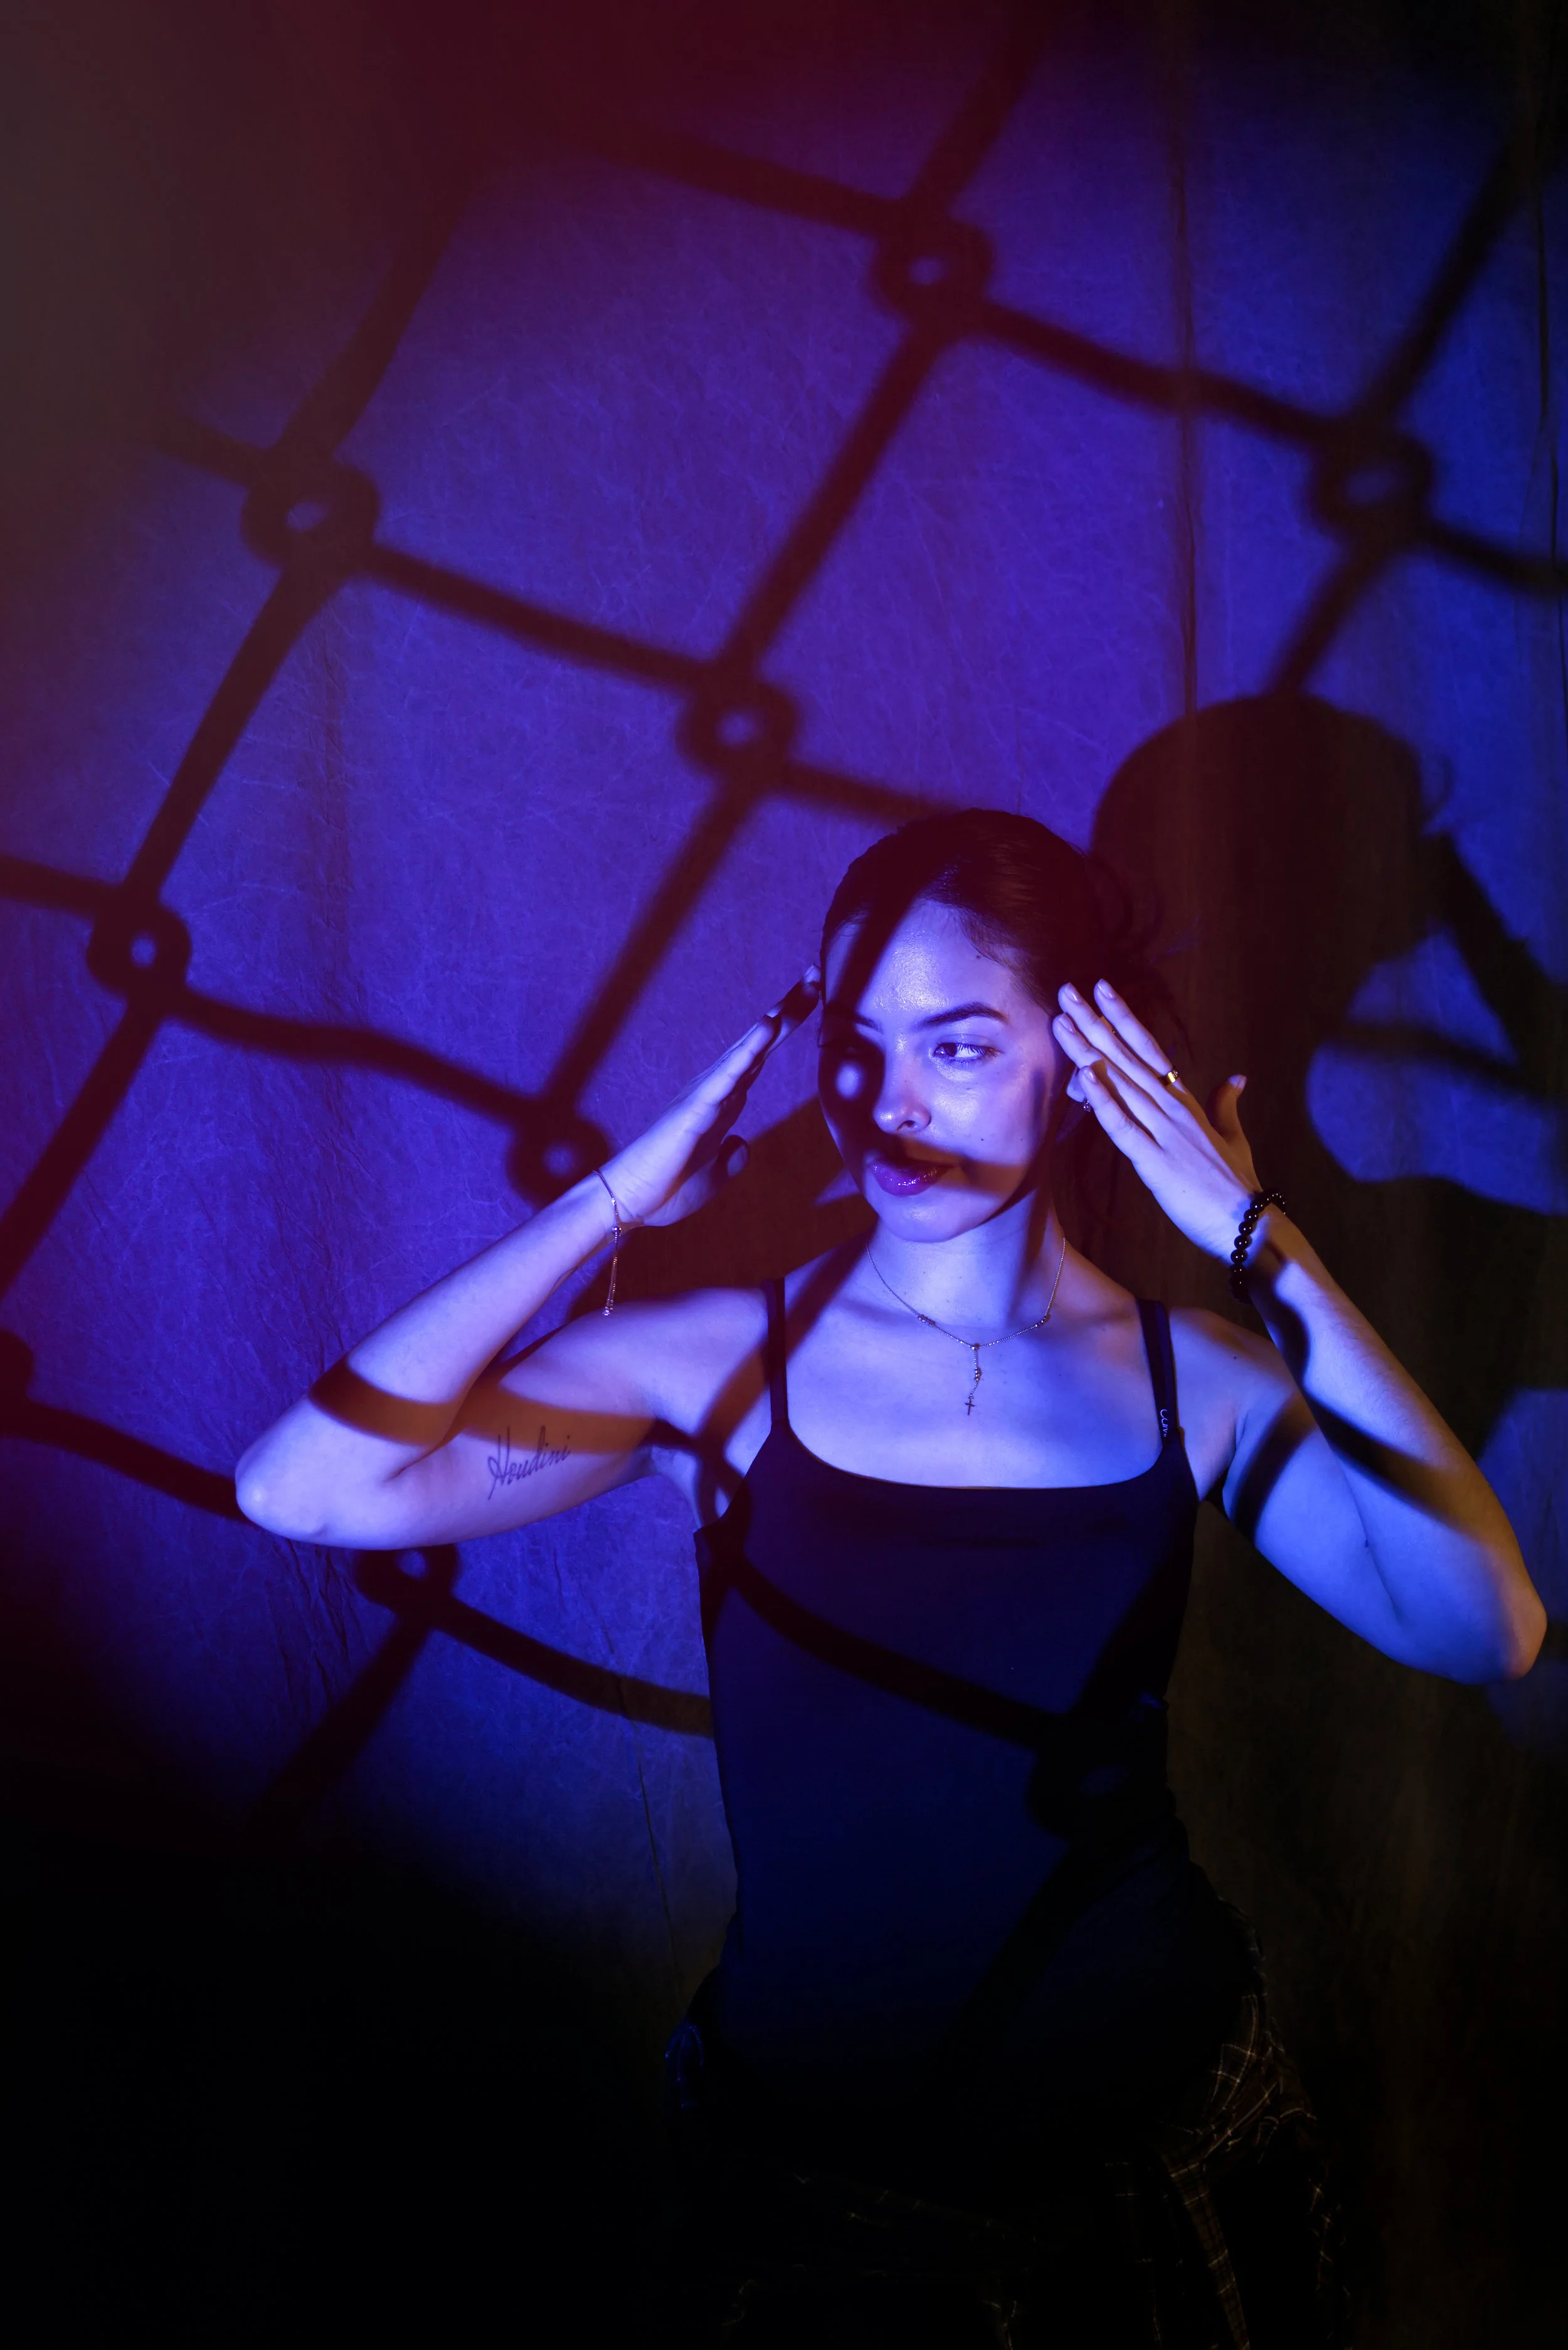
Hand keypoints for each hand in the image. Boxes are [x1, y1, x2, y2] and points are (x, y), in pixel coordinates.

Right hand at [597, 968, 819, 1228]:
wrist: (630, 1201)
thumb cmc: (667, 1188)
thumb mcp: (713, 1175)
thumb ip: (729, 1158)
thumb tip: (741, 1145)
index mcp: (722, 1101)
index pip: (760, 1057)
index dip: (785, 1028)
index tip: (811, 997)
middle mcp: (716, 1089)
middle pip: (759, 1043)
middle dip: (789, 1010)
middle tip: (816, 974)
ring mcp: (706, 1094)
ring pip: (748, 1049)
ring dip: (776, 1020)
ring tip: (803, 990)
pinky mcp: (696, 1108)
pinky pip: (728, 1074)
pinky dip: (749, 1050)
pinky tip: (768, 1027)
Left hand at [1051, 979, 1261, 1259]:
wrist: (1249, 1224)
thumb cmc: (1237, 1184)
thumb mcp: (1234, 1137)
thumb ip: (1227, 1104)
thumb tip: (1238, 1076)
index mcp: (1185, 1103)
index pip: (1149, 1051)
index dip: (1124, 1019)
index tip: (1102, 991)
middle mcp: (1172, 1110)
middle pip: (1127, 1058)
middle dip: (1095, 1023)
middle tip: (1067, 991)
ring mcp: (1164, 1133)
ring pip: (1120, 1083)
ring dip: (1088, 1051)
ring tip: (1063, 1021)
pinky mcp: (1154, 1162)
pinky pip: (1123, 1127)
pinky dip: (1103, 1100)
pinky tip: (1084, 1075)